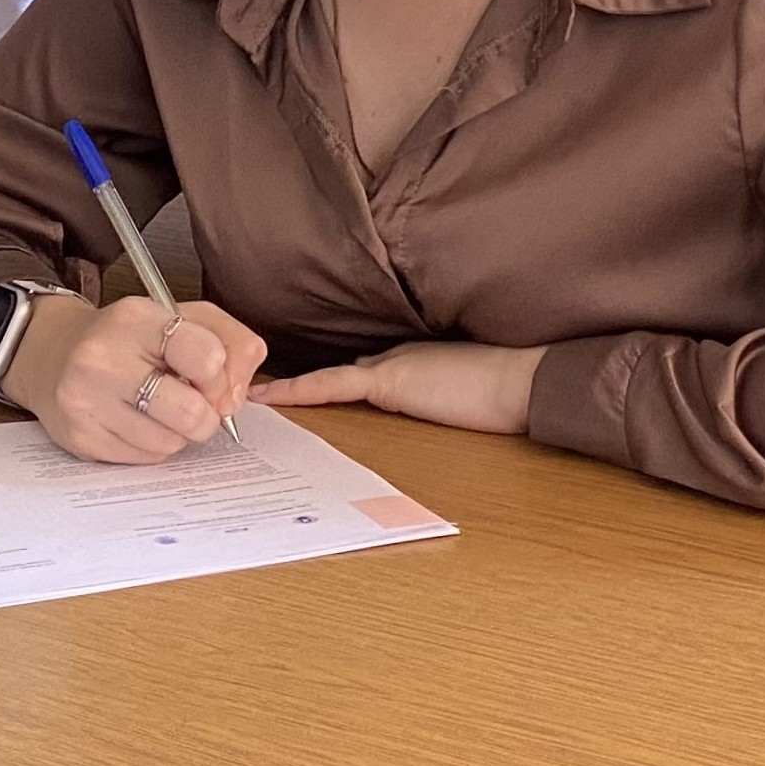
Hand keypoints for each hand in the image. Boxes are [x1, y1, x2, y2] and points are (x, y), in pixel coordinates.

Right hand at [6, 294, 265, 462]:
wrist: (52, 355)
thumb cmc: (129, 338)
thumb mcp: (182, 317)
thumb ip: (231, 343)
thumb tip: (237, 396)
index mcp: (135, 318)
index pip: (207, 357)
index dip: (221, 376)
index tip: (210, 375)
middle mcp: (103, 358)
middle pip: (193, 414)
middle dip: (205, 415)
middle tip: (191, 401)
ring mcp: (86, 401)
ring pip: (171, 443)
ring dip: (177, 431)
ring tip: (156, 408)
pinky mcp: (80, 438)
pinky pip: (146, 459)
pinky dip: (151, 445)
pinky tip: (133, 421)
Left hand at [252, 340, 547, 435]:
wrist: (522, 382)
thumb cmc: (502, 393)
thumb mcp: (459, 396)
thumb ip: (430, 397)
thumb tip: (420, 408)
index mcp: (407, 362)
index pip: (353, 372)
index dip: (318, 382)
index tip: (284, 386)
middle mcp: (390, 358)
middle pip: (332, 372)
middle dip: (293, 382)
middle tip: (247, 389)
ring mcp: (387, 366)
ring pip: (324, 377)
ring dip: (287, 386)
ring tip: (242, 393)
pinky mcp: (387, 381)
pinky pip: (330, 385)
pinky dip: (297, 391)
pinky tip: (265, 397)